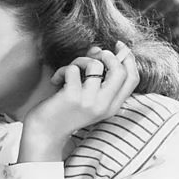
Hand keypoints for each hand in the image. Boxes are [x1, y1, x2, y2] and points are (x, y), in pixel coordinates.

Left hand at [19, 42, 139, 162]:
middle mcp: (104, 105)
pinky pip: (73, 69)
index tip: (118, 46)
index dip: (129, 59)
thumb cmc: (65, 112)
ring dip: (80, 60)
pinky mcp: (72, 96)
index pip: (132, 79)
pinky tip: (56, 81)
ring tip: (69, 71)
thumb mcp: (88, 98)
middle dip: (108, 55)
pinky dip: (62, 70)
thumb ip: (98, 78)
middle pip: (120, 70)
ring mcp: (89, 101)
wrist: (45, 132)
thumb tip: (98, 49)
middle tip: (93, 54)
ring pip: (95, 64)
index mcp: (112, 107)